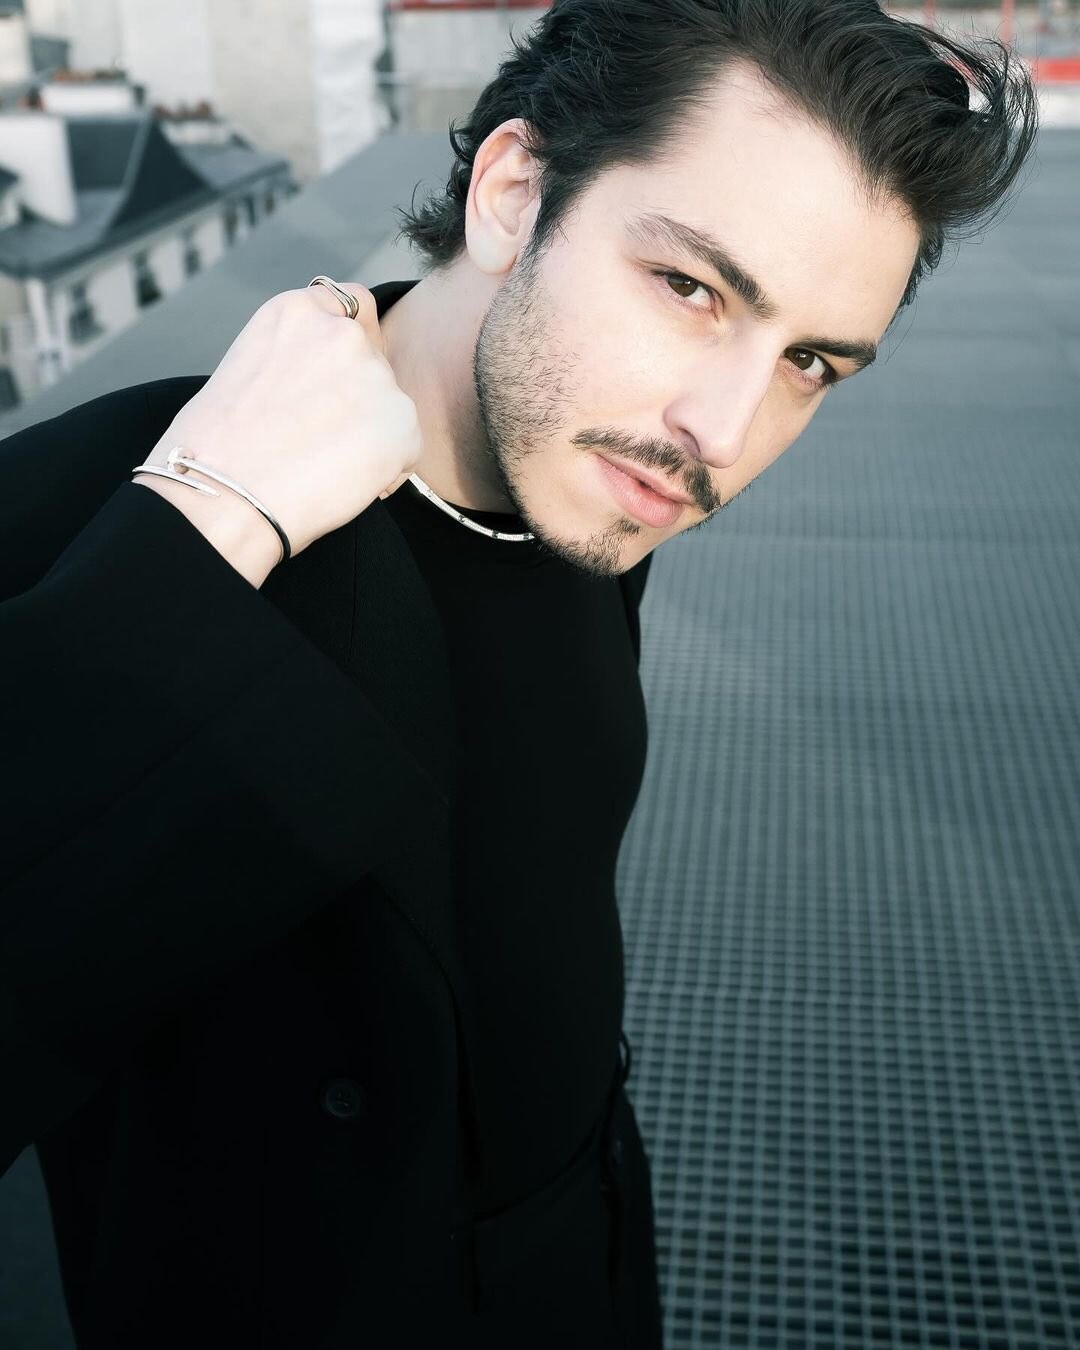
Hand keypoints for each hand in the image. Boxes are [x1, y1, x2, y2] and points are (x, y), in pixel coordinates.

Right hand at [136, 282, 421, 562]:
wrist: (222, 495)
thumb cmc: (217, 449)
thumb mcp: (249, 368)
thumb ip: (299, 356)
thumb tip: (330, 381)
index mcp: (298, 311)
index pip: (354, 305)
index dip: (351, 347)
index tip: (334, 381)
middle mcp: (342, 332)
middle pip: (376, 363)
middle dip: (359, 398)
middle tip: (317, 439)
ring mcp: (376, 375)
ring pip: (391, 409)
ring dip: (370, 436)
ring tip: (321, 465)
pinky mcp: (401, 422)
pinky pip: (407, 451)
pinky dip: (385, 472)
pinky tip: (340, 485)